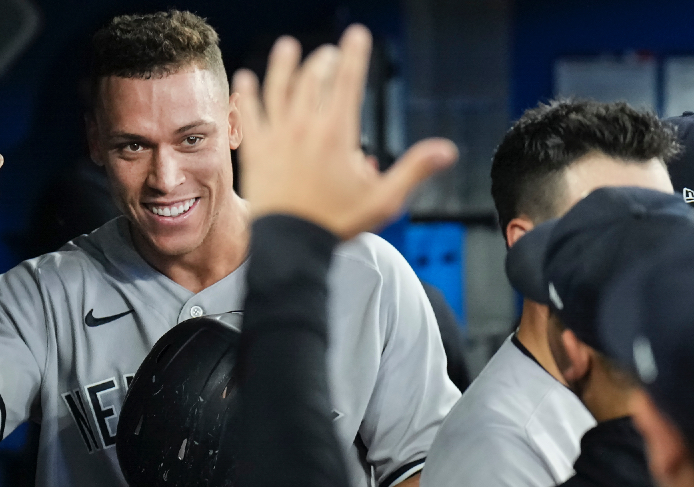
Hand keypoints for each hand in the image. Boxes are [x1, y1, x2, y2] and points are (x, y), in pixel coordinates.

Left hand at [233, 26, 456, 239]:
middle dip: (323, 60)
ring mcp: (278, 136)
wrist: (291, 245)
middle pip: (314, 79)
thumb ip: (415, 169)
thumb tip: (448, 150)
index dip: (354, 53)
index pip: (348, 80)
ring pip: (279, 88)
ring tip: (287, 48)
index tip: (357, 34)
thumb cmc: (338, 224)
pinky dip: (248, 94)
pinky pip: (250, 114)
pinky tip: (245, 79)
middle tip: (328, 53)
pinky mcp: (256, 150)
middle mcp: (305, 127)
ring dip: (283, 64)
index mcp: (337, 133)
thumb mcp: (384, 200)